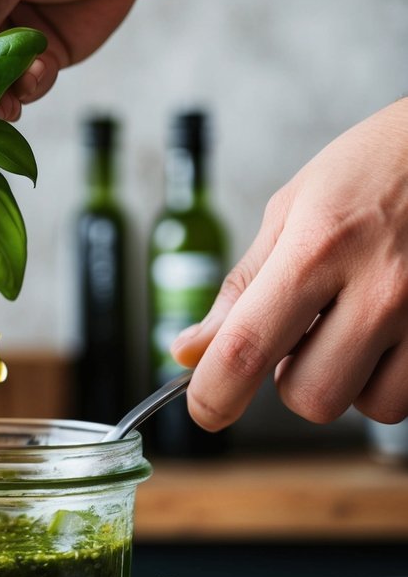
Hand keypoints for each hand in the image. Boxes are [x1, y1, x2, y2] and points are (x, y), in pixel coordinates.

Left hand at [172, 100, 407, 427]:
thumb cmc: (375, 168)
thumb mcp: (294, 208)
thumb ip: (242, 287)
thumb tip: (191, 349)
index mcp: (318, 247)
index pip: (247, 347)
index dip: (214, 394)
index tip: (206, 408)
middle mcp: (378, 286)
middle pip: (310, 396)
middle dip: (292, 379)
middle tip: (302, 335)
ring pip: (367, 406)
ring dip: (347, 380)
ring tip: (353, 327)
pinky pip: (407, 395)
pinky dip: (389, 378)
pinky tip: (388, 333)